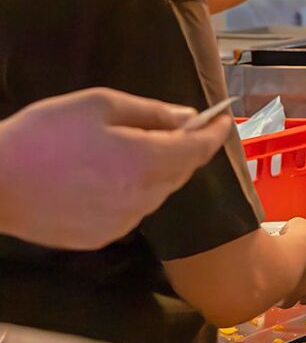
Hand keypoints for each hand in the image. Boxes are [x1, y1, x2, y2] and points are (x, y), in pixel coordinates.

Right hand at [0, 88, 229, 249]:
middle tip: (180, 127)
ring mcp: (123, 222)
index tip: (223, 118)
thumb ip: (152, 113)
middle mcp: (142, 197)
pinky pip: (134, 209)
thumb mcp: (100, 105)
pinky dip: (135, 190)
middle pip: (181, 171)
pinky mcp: (102, 237)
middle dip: (186, 148)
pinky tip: (110, 176)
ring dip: (159, 170)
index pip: (198, 149)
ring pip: (158, 191)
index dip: (215, 132)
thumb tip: (188, 118)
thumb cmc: (43, 135)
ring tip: (134, 148)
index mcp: (145, 162)